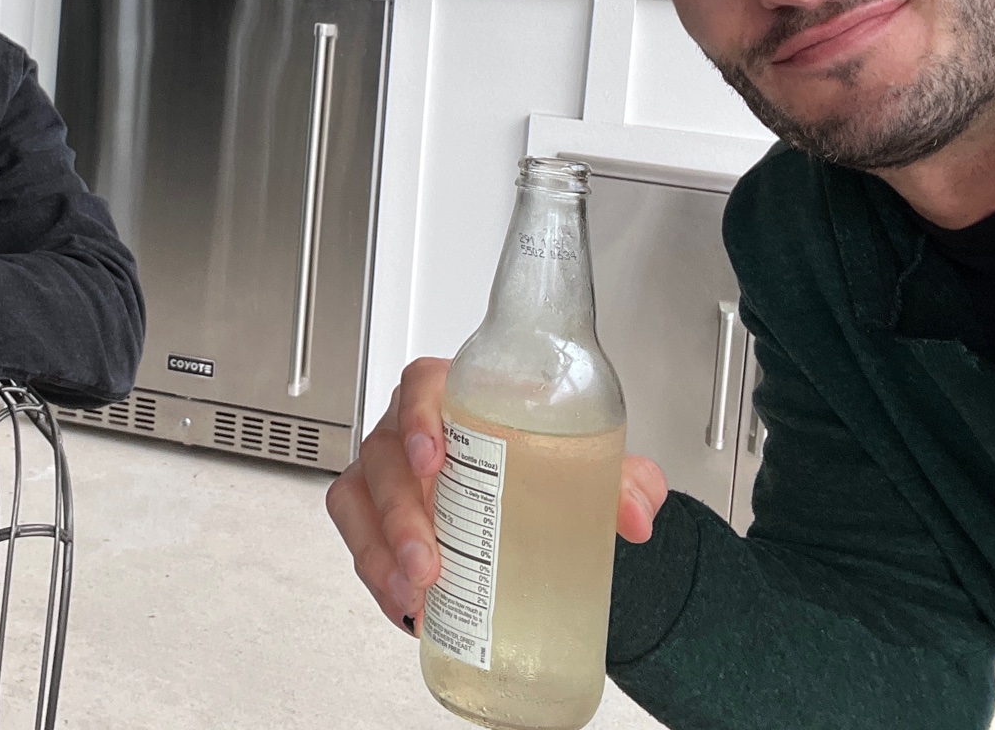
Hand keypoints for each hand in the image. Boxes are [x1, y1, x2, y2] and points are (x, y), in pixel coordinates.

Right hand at [324, 356, 668, 632]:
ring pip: (359, 499)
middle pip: (385, 455)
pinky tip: (409, 610)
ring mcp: (388, 471)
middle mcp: (412, 428)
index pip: (422, 385)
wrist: (539, 501)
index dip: (418, 417)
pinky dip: (376, 576)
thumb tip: (636, 516)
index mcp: (458, 395)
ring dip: (378, 551)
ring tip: (414, 596)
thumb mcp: (595, 468)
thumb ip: (626, 482)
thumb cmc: (548, 462)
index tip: (433, 459)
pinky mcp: (376, 516)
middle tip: (429, 564)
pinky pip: (358, 538)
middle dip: (400, 515)